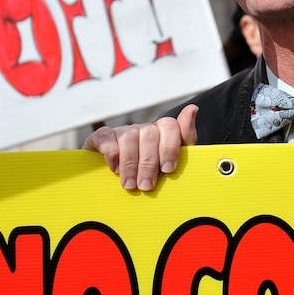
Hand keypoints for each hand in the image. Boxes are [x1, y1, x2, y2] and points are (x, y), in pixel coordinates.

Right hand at [83, 104, 197, 190]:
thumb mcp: (172, 163)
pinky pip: (105, 136)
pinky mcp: (101, 137)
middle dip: (148, 163)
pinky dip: (111, 152)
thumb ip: (185, 139)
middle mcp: (143, 129)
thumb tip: (192, 109)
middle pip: (149, 135)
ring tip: (130, 185)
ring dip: (130, 163)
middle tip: (146, 185)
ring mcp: (123, 132)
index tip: (168, 169)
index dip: (170, 147)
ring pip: (129, 137)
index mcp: (162, 133)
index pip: (170, 126)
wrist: (116, 184)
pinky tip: (114, 167)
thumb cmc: (149, 174)